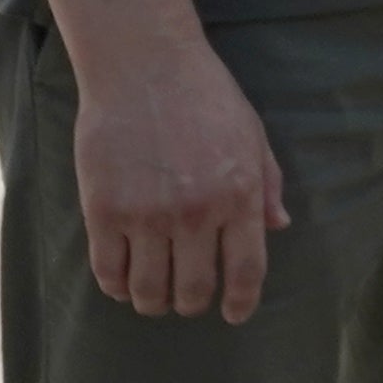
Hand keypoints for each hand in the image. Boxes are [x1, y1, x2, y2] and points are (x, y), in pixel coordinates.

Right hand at [75, 29, 289, 320]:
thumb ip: (266, 185)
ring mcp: (147, 215)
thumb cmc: (205, 96)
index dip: (240, 302)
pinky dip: (117, 286)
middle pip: (195, 288)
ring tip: (155, 296)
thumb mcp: (251, 135)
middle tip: (189, 301)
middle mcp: (196, 212)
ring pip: (149, 289)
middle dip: (193, 303)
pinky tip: (124, 282)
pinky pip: (109, 271)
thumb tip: (279, 228)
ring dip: (153, 302)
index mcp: (239, 195)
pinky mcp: (104, 211)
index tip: (234, 315)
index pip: (245, 271)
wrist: (145, 67)